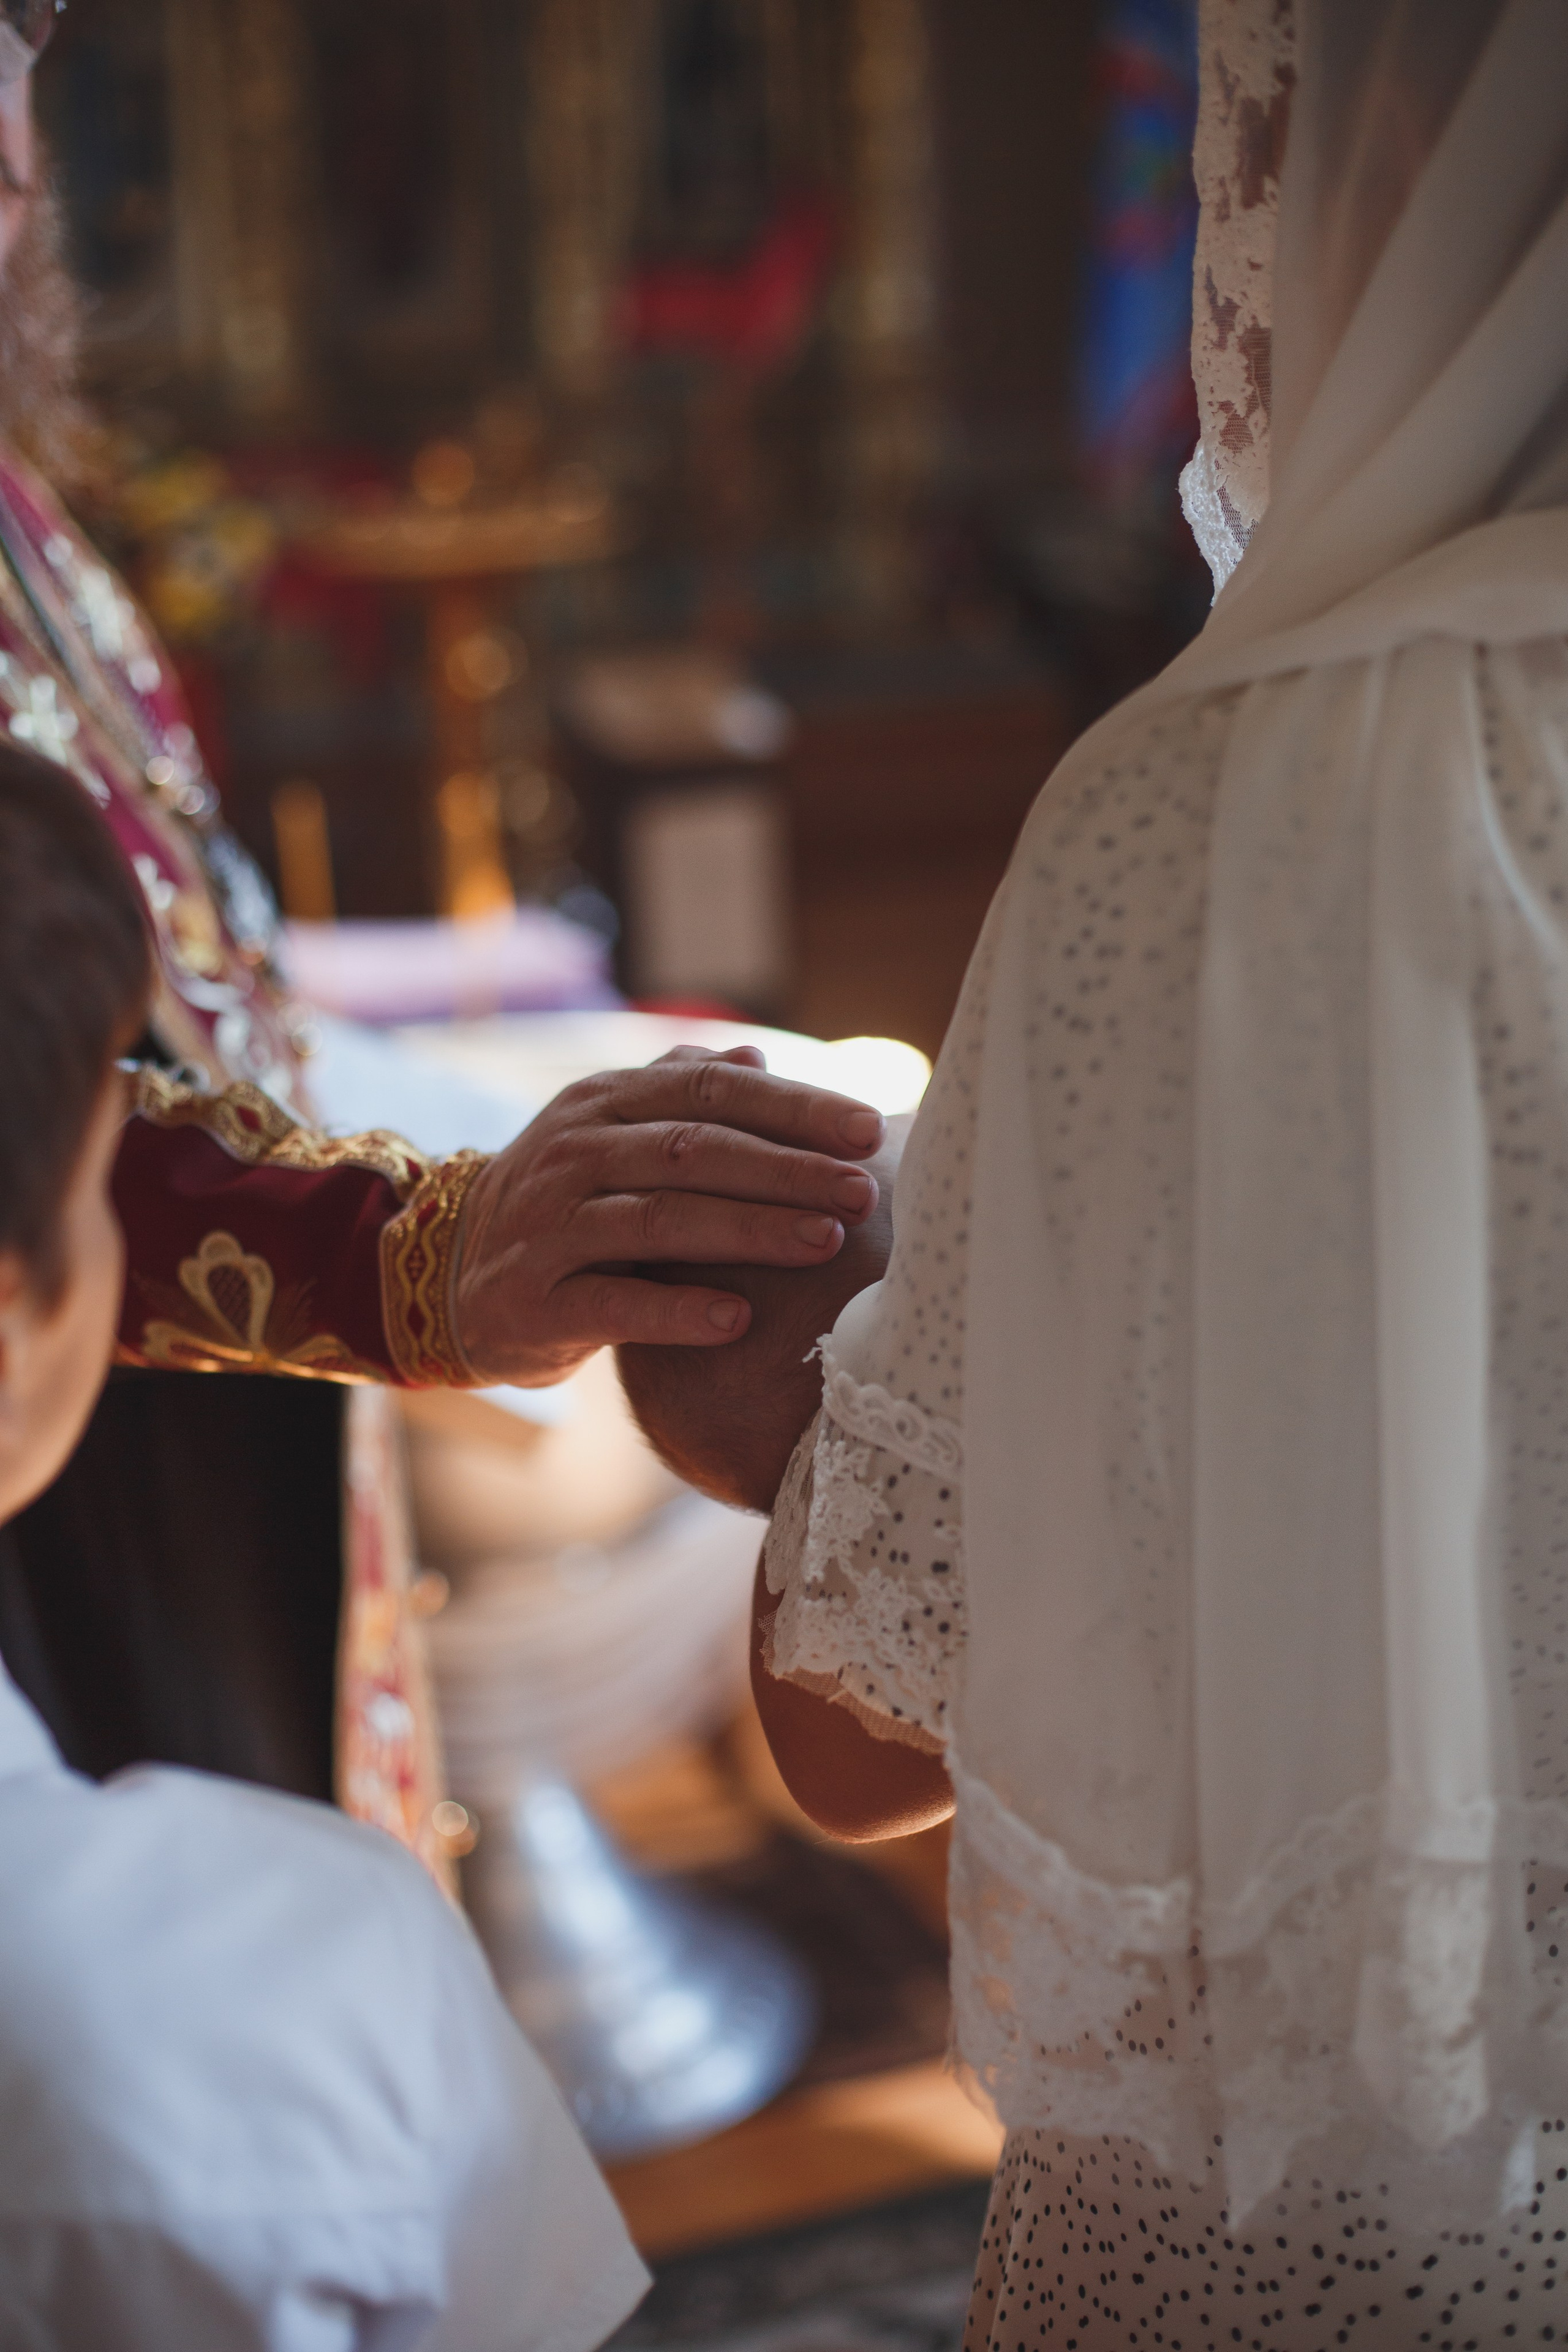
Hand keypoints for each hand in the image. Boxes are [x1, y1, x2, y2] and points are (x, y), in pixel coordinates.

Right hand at [452, 1046, 884, 1386]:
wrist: (447, 1273)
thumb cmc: (562, 1201)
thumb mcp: (608, 1132)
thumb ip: (676, 1092)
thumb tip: (755, 1056)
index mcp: (602, 1103)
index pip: (708, 1091)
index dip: (793, 1107)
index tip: (869, 1130)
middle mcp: (573, 1154)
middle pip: (693, 1152)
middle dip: (787, 1169)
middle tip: (862, 1190)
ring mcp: (549, 1227)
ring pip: (659, 1221)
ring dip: (749, 1230)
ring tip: (825, 1241)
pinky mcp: (535, 1301)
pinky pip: (614, 1304)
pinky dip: (678, 1312)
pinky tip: (740, 1320)